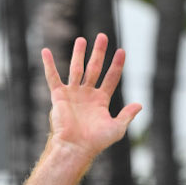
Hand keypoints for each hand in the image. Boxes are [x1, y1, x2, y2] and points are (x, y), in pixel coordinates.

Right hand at [42, 34, 140, 162]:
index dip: (116, 65)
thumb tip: (140, 104)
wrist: (75, 148)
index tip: (121, 51)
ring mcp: (73, 94)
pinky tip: (46, 51)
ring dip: (79, 54)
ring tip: (82, 40)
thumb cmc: (96, 142)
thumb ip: (127, 115)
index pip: (110, 78)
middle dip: (99, 53)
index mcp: (101, 100)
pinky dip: (49, 64)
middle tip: (102, 36)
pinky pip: (52, 77)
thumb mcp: (117, 128)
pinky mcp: (59, 96)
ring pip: (76, 69)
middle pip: (94, 68)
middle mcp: (87, 94)